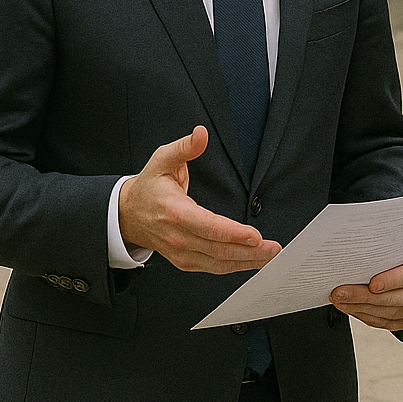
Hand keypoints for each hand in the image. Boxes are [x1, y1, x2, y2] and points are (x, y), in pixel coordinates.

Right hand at [118, 126, 281, 273]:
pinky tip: (251, 262)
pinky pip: (212, 267)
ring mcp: (181, 252)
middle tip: (274, 249)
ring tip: (269, 256)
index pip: (210, 227)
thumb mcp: (162, 159)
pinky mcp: (185, 261)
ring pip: (218, 263)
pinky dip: (234, 267)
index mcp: (175, 212)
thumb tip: (201, 134)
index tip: (256, 235)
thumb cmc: (149, 187)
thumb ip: (184, 147)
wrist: (128, 214)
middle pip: (219, 249)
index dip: (234, 233)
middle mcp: (179, 237)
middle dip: (250, 251)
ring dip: (247, 262)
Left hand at [330, 237, 402, 330]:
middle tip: (341, 292)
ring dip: (361, 308)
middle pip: (398, 297)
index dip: (390, 281)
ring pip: (390, 313)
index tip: (370, 283)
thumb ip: (388, 246)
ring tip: (341, 300)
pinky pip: (387, 322)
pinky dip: (366, 316)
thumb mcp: (402, 237)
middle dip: (365, 296)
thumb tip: (357, 252)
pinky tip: (352, 308)